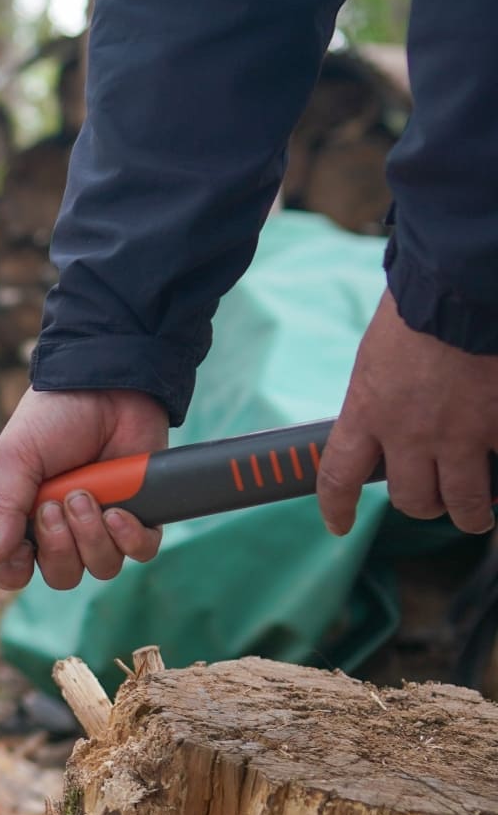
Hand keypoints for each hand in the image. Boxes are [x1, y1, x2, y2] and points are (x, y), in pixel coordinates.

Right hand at [0, 388, 168, 590]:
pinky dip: (129, 537)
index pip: (15, 568)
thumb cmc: (54, 418)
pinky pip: (140, 552)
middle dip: (59, 547)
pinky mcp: (142, 515)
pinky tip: (119, 510)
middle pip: (62, 575)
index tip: (19, 554)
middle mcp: (65, 528)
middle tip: (56, 506)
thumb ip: (3, 507)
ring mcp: (104, 523)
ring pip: (102, 567)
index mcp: (26, 516)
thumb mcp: (14, 457)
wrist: (108, 387)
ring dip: (92, 535)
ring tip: (86, 494)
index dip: (14, 571)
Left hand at [319, 291, 497, 536]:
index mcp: (367, 412)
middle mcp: (410, 434)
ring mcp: (460, 435)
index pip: (339, 476)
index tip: (339, 525)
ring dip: (471, 512)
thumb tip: (387, 413)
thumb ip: (382, 397)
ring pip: (464, 501)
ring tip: (478, 512)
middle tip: (434, 500)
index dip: (336, 508)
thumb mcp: (377, 359)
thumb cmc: (416, 309)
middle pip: (412, 500)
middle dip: (423, 505)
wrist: (460, 290)